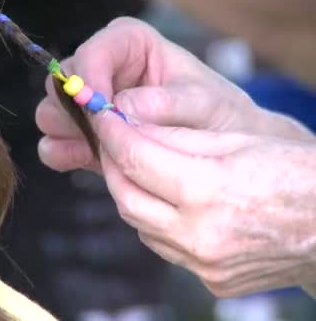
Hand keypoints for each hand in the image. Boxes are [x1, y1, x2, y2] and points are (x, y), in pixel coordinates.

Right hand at [36, 17, 312, 172]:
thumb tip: (122, 109)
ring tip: (103, 153)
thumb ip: (167, 103)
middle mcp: (102, 69)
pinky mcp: (83, 135)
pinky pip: (54, 143)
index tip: (101, 112)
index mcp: (129, 45)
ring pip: (52, 114)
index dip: (89, 81)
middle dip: (77, 112)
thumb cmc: (219, 116)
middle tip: (104, 136)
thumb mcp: (205, 104)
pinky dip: (65, 154)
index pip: (92, 54)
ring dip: (70, 134)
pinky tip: (91, 163)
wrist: (223, 151)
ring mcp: (88, 104)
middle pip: (63, 84)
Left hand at [93, 110, 315, 297]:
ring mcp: (203, 264)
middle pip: (126, 197)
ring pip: (140, 225)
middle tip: (112, 141)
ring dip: (131, 193)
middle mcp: (199, 234)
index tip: (103, 116)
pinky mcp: (210, 280)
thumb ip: (174, 137)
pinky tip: (164, 200)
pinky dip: (155, 221)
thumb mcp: (235, 140)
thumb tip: (129, 124)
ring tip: (138, 167)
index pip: (135, 158)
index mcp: (208, 190)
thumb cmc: (293, 172)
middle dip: (112, 165)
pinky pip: (164, 246)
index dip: (112, 133)